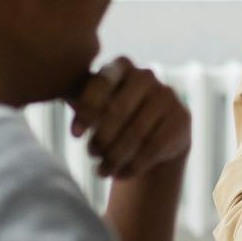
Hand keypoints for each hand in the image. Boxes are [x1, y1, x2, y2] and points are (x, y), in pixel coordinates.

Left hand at [68, 57, 190, 180]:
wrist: (156, 128)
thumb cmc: (113, 112)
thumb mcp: (95, 102)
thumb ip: (78, 99)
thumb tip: (59, 103)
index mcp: (120, 66)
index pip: (101, 85)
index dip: (86, 111)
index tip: (75, 135)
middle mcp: (146, 75)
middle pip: (119, 110)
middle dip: (102, 137)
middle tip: (90, 153)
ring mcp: (167, 95)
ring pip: (136, 132)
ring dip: (115, 156)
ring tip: (101, 170)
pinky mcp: (181, 118)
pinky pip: (153, 147)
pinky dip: (133, 165)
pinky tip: (119, 174)